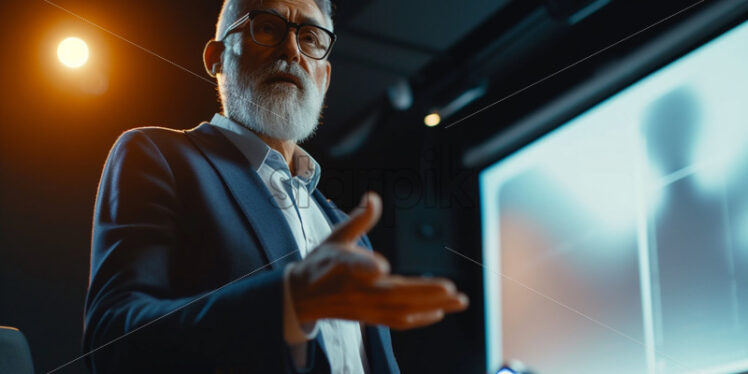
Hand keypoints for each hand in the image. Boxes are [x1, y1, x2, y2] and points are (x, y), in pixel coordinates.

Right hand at [288, 191, 468, 329]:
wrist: (302, 297)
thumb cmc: (321, 262)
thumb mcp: (336, 237)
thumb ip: (358, 220)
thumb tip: (373, 197)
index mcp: (341, 267)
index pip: (353, 268)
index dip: (366, 267)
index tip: (382, 267)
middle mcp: (354, 290)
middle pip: (390, 294)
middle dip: (422, 292)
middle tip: (451, 288)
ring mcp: (364, 307)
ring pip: (401, 310)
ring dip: (432, 306)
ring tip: (460, 301)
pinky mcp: (370, 318)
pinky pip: (398, 321)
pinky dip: (420, 319)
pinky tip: (442, 312)